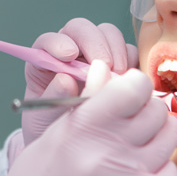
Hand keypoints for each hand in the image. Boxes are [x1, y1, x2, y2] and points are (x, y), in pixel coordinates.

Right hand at [0, 66, 176, 175]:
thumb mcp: (49, 137)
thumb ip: (82, 106)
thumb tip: (108, 71)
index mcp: (79, 126)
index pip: (133, 87)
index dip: (135, 86)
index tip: (129, 94)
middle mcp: (105, 148)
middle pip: (156, 110)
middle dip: (147, 111)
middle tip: (132, 123)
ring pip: (167, 137)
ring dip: (157, 139)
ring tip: (136, 150)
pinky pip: (171, 174)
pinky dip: (161, 172)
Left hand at [22, 17, 138, 145]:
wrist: (71, 146)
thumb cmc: (51, 127)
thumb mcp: (44, 119)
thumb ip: (53, 98)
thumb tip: (66, 80)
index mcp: (45, 61)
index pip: (48, 40)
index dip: (58, 42)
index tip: (68, 55)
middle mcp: (70, 53)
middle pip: (82, 29)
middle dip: (94, 43)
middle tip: (104, 65)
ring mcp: (95, 56)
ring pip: (108, 34)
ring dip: (116, 51)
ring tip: (116, 76)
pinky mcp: (117, 65)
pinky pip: (129, 51)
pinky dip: (131, 62)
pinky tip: (128, 82)